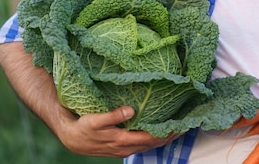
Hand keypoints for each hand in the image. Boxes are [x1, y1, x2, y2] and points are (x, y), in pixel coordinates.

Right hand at [58, 106, 179, 157]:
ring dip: (165, 138)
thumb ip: (113, 116)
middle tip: (186, 126)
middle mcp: (127, 147)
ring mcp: (126, 148)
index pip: (150, 138)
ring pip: (150, 145)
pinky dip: (155, 138)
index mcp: (123, 140)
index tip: (179, 125)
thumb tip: (130, 110)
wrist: (72, 139)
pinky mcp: (123, 146)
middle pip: (154, 143)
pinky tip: (162, 132)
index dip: (166, 132)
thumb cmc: (83, 128)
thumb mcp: (95, 120)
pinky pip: (144, 144)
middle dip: (170, 135)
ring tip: (179, 129)